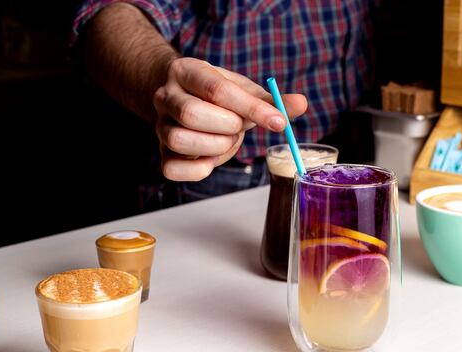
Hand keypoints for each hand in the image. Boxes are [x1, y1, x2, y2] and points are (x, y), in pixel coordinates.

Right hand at [153, 57, 307, 180]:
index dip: (253, 109)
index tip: (279, 122)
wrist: (184, 100)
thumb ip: (271, 100)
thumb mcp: (243, 91)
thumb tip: (301, 104)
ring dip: (215, 146)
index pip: (218, 90)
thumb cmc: (218, 97)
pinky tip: (212, 159)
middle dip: (227, 127)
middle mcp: (166, 96)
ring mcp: (160, 125)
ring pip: (180, 140)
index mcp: (187, 71)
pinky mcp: (161, 153)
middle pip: (191, 114)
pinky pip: (172, 169)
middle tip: (238, 128)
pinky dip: (198, 170)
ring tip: (225, 140)